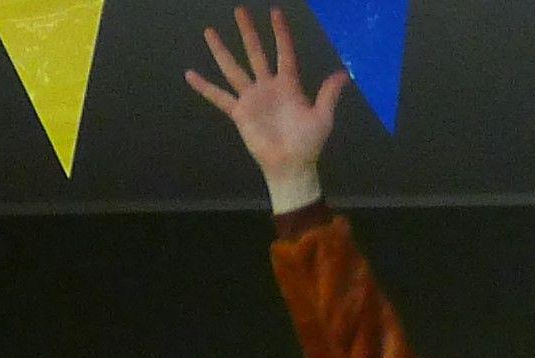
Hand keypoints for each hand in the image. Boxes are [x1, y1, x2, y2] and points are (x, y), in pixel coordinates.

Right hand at [186, 6, 347, 208]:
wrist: (292, 166)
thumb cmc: (308, 143)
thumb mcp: (322, 117)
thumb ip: (328, 94)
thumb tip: (344, 74)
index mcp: (289, 85)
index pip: (284, 53)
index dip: (281, 33)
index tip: (275, 13)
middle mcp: (268, 87)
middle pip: (256, 53)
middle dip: (248, 32)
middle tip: (240, 10)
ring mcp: (252, 98)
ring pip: (233, 68)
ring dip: (221, 51)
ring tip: (209, 32)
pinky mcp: (240, 113)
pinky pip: (219, 97)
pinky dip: (204, 87)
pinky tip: (190, 74)